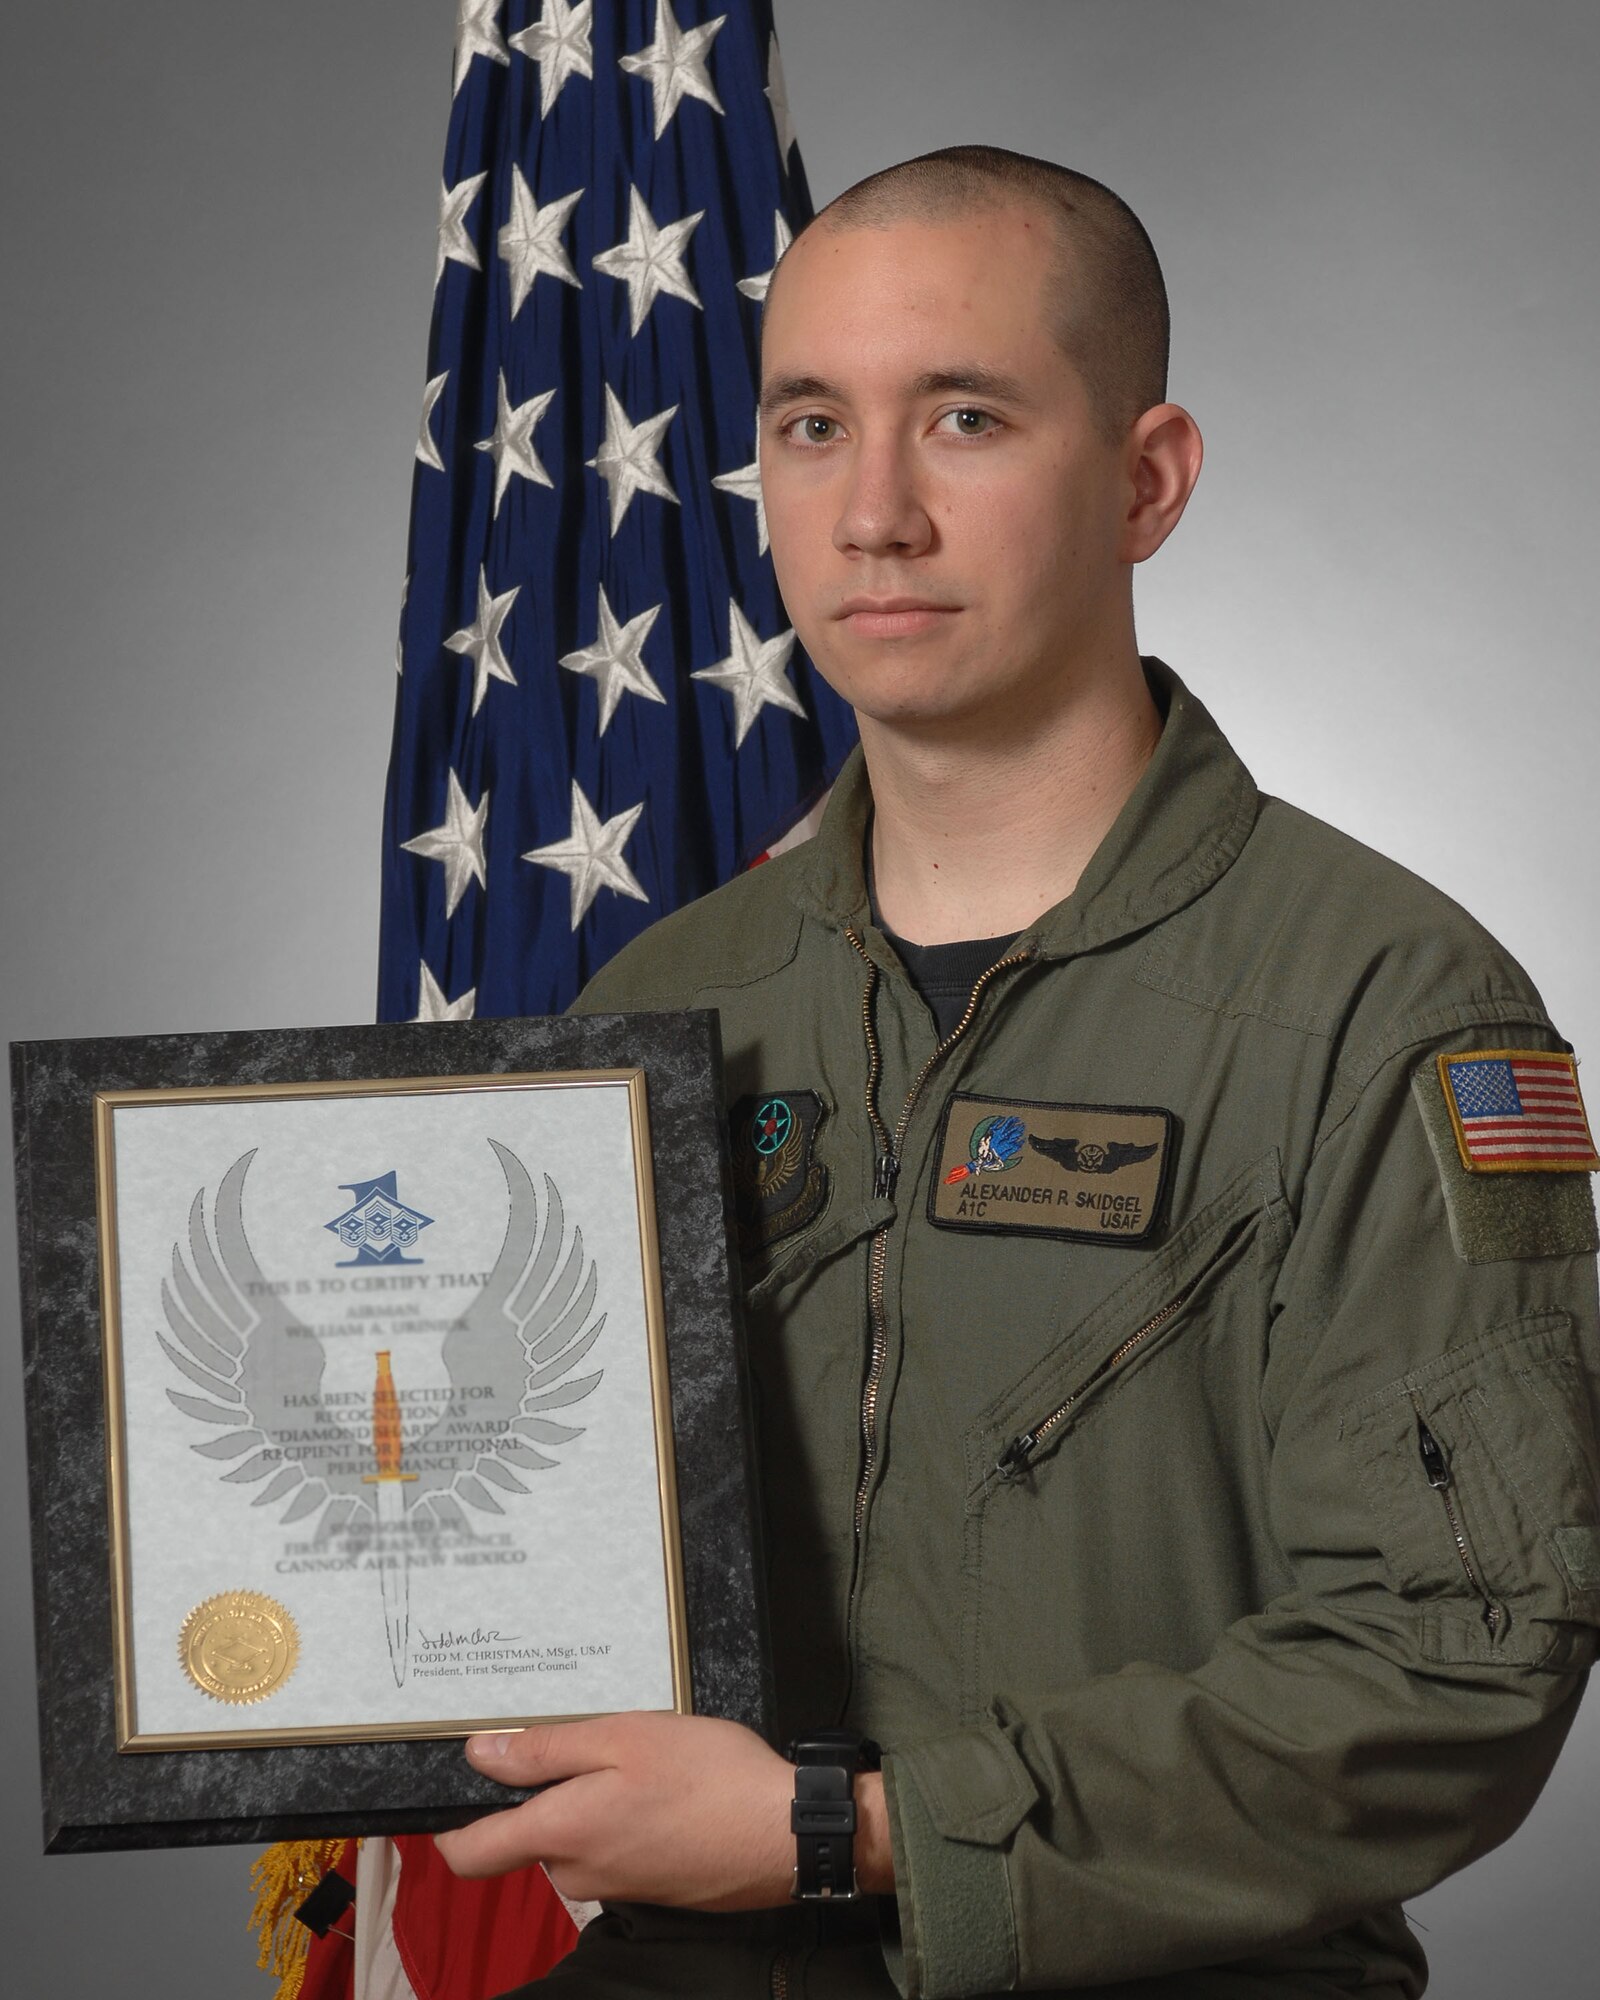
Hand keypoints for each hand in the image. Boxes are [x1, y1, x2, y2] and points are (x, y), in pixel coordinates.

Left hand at [434, 1711, 893, 1907]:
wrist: (786, 1832)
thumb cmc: (709, 1777)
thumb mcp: (623, 1738)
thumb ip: (546, 1750)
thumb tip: (479, 1753)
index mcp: (562, 1833)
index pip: (471, 1852)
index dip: (447, 1825)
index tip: (450, 1788)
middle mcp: (580, 1871)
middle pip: (530, 1835)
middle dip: (546, 1792)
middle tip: (587, 1736)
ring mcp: (617, 1886)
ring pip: (577, 1838)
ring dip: (592, 1800)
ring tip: (637, 1753)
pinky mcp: (651, 1887)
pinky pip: (615, 1848)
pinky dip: (626, 1815)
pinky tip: (665, 1783)